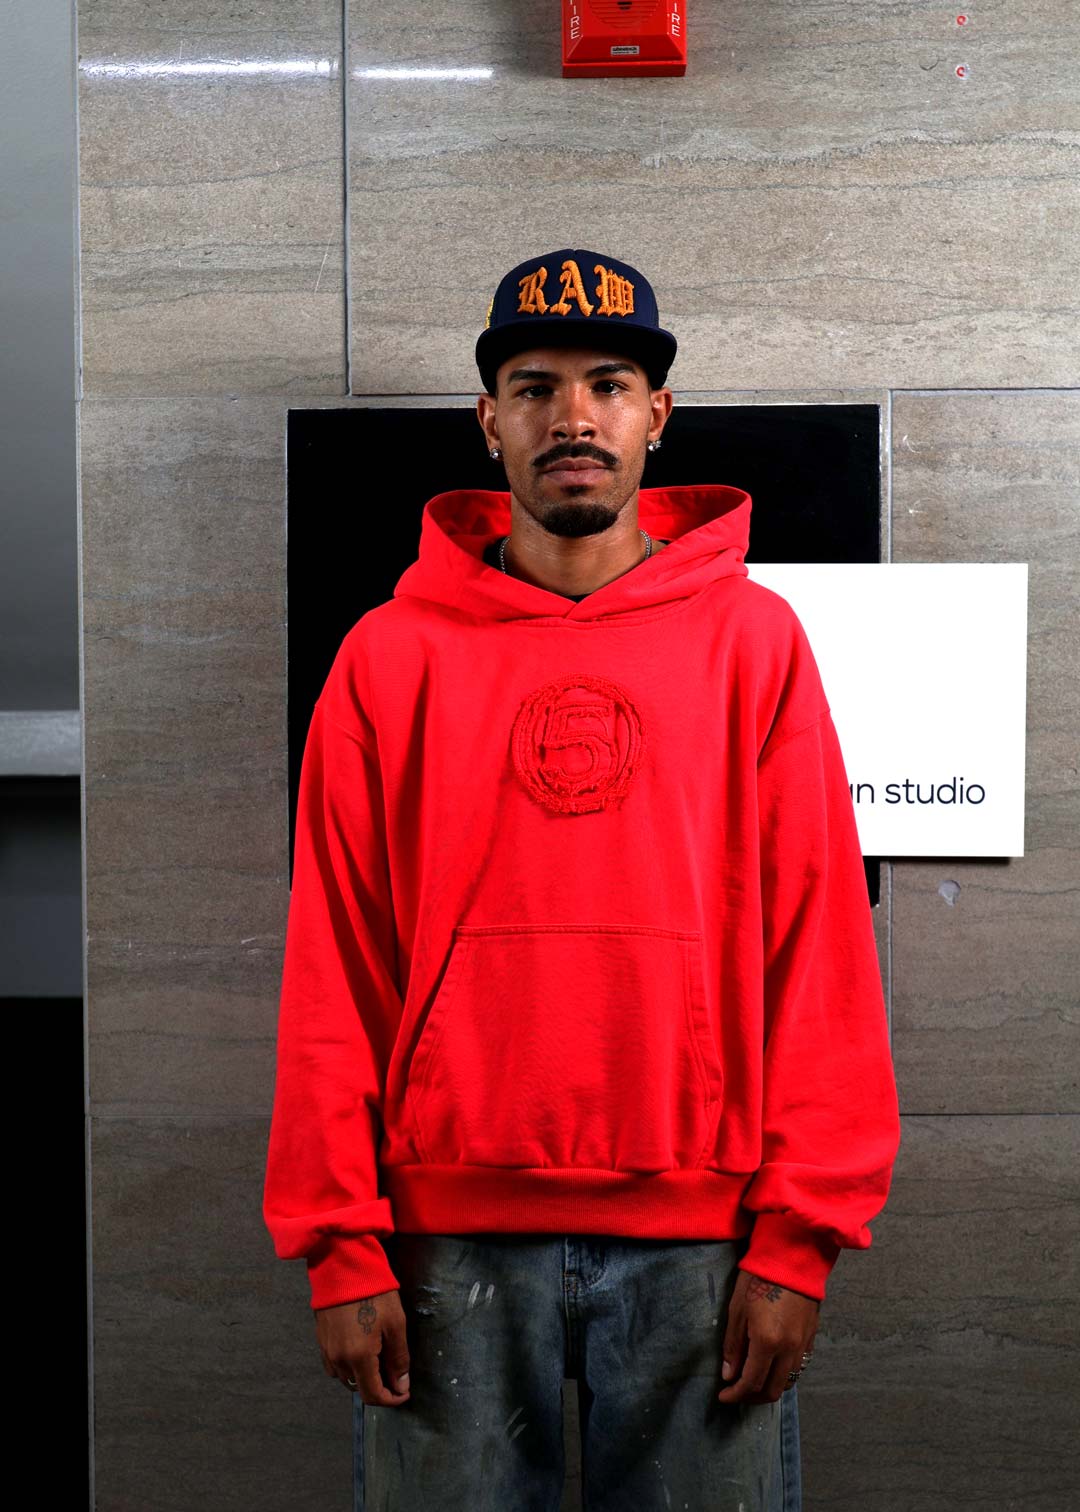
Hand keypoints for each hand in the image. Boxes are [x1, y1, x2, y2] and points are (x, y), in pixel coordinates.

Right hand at [315, 1289, 411, 1405]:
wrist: (343, 1266)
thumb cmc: (374, 1293)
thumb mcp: (396, 1324)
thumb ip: (398, 1359)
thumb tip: (401, 1387)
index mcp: (358, 1358)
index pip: (372, 1396)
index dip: (390, 1399)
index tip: (404, 1392)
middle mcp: (338, 1360)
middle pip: (359, 1389)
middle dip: (379, 1387)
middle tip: (395, 1372)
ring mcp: (326, 1350)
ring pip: (346, 1378)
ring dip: (363, 1377)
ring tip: (380, 1359)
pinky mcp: (321, 1340)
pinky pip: (335, 1365)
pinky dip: (349, 1366)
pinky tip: (361, 1350)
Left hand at [717, 1268, 819, 1404]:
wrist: (792, 1257)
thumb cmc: (758, 1278)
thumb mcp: (737, 1309)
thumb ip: (734, 1345)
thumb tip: (729, 1375)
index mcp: (767, 1342)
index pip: (751, 1383)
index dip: (735, 1395)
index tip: (723, 1396)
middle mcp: (788, 1350)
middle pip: (772, 1390)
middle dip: (752, 1397)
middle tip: (736, 1392)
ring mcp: (803, 1345)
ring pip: (788, 1382)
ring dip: (769, 1387)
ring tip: (752, 1380)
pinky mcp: (811, 1337)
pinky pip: (798, 1367)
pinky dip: (783, 1374)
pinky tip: (770, 1365)